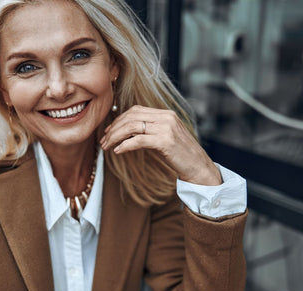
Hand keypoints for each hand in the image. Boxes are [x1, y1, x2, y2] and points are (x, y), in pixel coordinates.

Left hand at [100, 106, 221, 185]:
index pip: (136, 110)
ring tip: (107, 147)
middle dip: (114, 129)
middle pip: (131, 117)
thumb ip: (150, 131)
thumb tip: (126, 132)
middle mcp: (166, 117)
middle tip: (103, 141)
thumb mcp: (165, 138)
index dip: (119, 120)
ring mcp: (166, 128)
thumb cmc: (181, 155)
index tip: (108, 131)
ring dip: (115, 137)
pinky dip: (125, 145)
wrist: (199, 168)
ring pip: (132, 127)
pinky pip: (138, 140)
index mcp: (166, 114)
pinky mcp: (165, 141)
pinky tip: (118, 151)